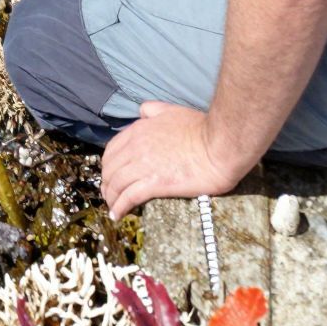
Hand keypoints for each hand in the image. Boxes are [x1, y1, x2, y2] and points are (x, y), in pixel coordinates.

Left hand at [101, 102, 238, 217]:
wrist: (219, 145)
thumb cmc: (202, 129)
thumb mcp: (173, 111)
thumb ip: (154, 110)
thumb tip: (143, 111)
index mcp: (139, 130)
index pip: (112, 150)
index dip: (109, 165)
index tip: (111, 175)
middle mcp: (136, 147)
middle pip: (110, 169)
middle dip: (107, 183)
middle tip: (110, 194)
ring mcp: (143, 165)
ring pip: (116, 184)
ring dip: (111, 198)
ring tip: (113, 207)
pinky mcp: (154, 183)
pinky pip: (129, 196)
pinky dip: (120, 207)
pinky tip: (118, 215)